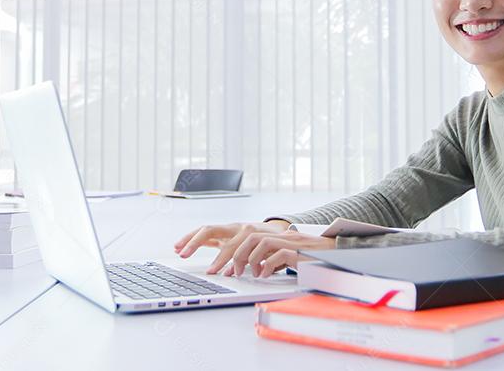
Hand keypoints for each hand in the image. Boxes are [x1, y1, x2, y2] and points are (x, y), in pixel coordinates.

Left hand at [173, 220, 333, 275]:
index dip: (195, 237)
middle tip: (208, 271)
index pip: (214, 229)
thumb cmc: (291, 253)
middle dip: (212, 250)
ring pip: (249, 243)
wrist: (324, 249)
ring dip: (240, 261)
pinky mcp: (290, 247)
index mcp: (246, 230)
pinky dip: (265, 265)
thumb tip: (230, 266)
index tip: (179, 249)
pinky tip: (262, 275)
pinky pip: (272, 254)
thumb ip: (247, 254)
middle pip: (225, 232)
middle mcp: (256, 229)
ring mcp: (273, 236)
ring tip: (237, 275)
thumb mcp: (264, 252)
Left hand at [224, 230, 335, 276]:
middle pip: (252, 236)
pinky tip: (267, 275)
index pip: (253, 237)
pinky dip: (269, 266)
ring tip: (252, 274)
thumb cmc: (318, 259)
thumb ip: (277, 259)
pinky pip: (279, 255)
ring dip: (251, 259)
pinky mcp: (300, 253)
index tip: (230, 268)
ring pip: (261, 242)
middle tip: (235, 272)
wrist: (341, 255)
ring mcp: (293, 243)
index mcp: (281, 237)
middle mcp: (285, 236)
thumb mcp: (293, 258)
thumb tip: (260, 269)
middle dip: (238, 254)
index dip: (238, 252)